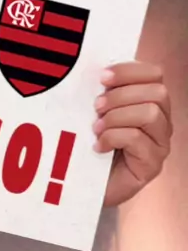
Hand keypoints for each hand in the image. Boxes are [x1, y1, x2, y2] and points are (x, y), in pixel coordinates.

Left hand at [94, 62, 171, 206]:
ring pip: (151, 114)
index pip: (155, 74)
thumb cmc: (92, 138)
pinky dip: (113, 137)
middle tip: (96, 106)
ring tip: (96, 128)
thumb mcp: (98, 108)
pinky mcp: (152, 166)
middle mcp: (162, 121)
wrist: (86, 181)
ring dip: (118, 117)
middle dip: (121, 95)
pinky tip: (99, 146)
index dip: (129, 71)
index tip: (102, 77)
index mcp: (151, 99)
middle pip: (157, 93)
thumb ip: (105, 88)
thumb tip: (96, 69)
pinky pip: (138, 140)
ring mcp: (161, 144)